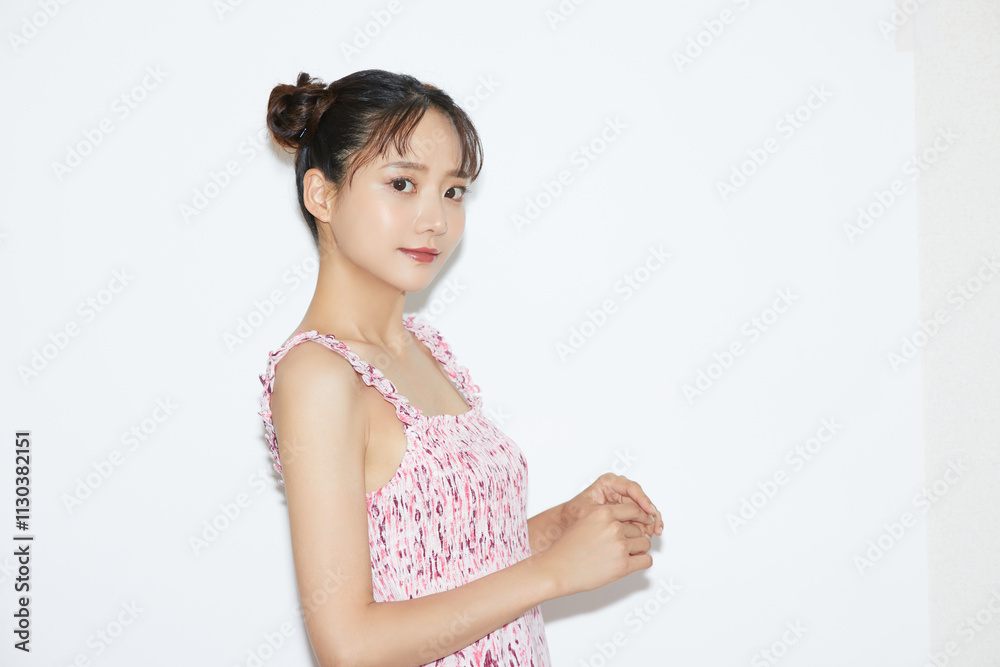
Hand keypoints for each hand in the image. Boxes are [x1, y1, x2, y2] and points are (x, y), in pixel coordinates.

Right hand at [535, 502, 653, 597]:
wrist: (557, 569)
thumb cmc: (567, 549)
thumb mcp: (584, 522)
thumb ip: (605, 519)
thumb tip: (624, 522)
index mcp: (603, 513)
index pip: (634, 509)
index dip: (642, 517)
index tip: (644, 522)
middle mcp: (614, 527)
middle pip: (640, 529)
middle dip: (635, 537)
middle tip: (625, 545)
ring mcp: (620, 546)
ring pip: (645, 544)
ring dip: (639, 549)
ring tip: (626, 555)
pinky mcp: (623, 566)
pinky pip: (646, 560)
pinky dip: (642, 562)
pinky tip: (631, 563)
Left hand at [562, 473, 662, 539]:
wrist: (567, 521)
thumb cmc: (574, 513)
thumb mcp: (589, 512)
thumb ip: (608, 514)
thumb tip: (626, 521)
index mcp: (609, 482)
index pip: (631, 488)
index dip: (643, 500)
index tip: (649, 511)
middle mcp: (619, 489)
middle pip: (641, 499)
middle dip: (650, 513)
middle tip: (654, 526)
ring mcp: (624, 501)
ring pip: (644, 508)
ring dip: (651, 521)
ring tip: (655, 532)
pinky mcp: (627, 512)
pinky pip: (641, 517)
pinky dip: (647, 525)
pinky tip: (651, 534)